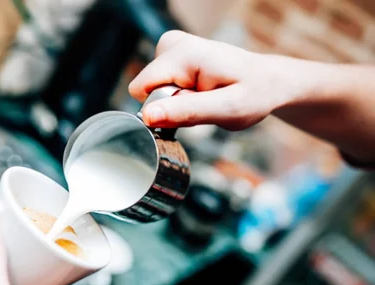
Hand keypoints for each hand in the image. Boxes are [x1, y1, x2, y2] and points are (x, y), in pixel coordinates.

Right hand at [129, 30, 297, 130]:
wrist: (268, 81)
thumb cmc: (253, 94)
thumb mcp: (226, 109)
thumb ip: (186, 112)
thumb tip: (148, 116)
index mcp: (183, 54)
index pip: (141, 89)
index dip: (162, 108)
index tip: (192, 107)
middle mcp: (172, 43)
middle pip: (145, 89)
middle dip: (170, 105)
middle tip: (203, 103)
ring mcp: (171, 46)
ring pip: (151, 88)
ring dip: (176, 101)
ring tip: (205, 96)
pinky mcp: (172, 53)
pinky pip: (158, 83)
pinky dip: (178, 94)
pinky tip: (200, 90)